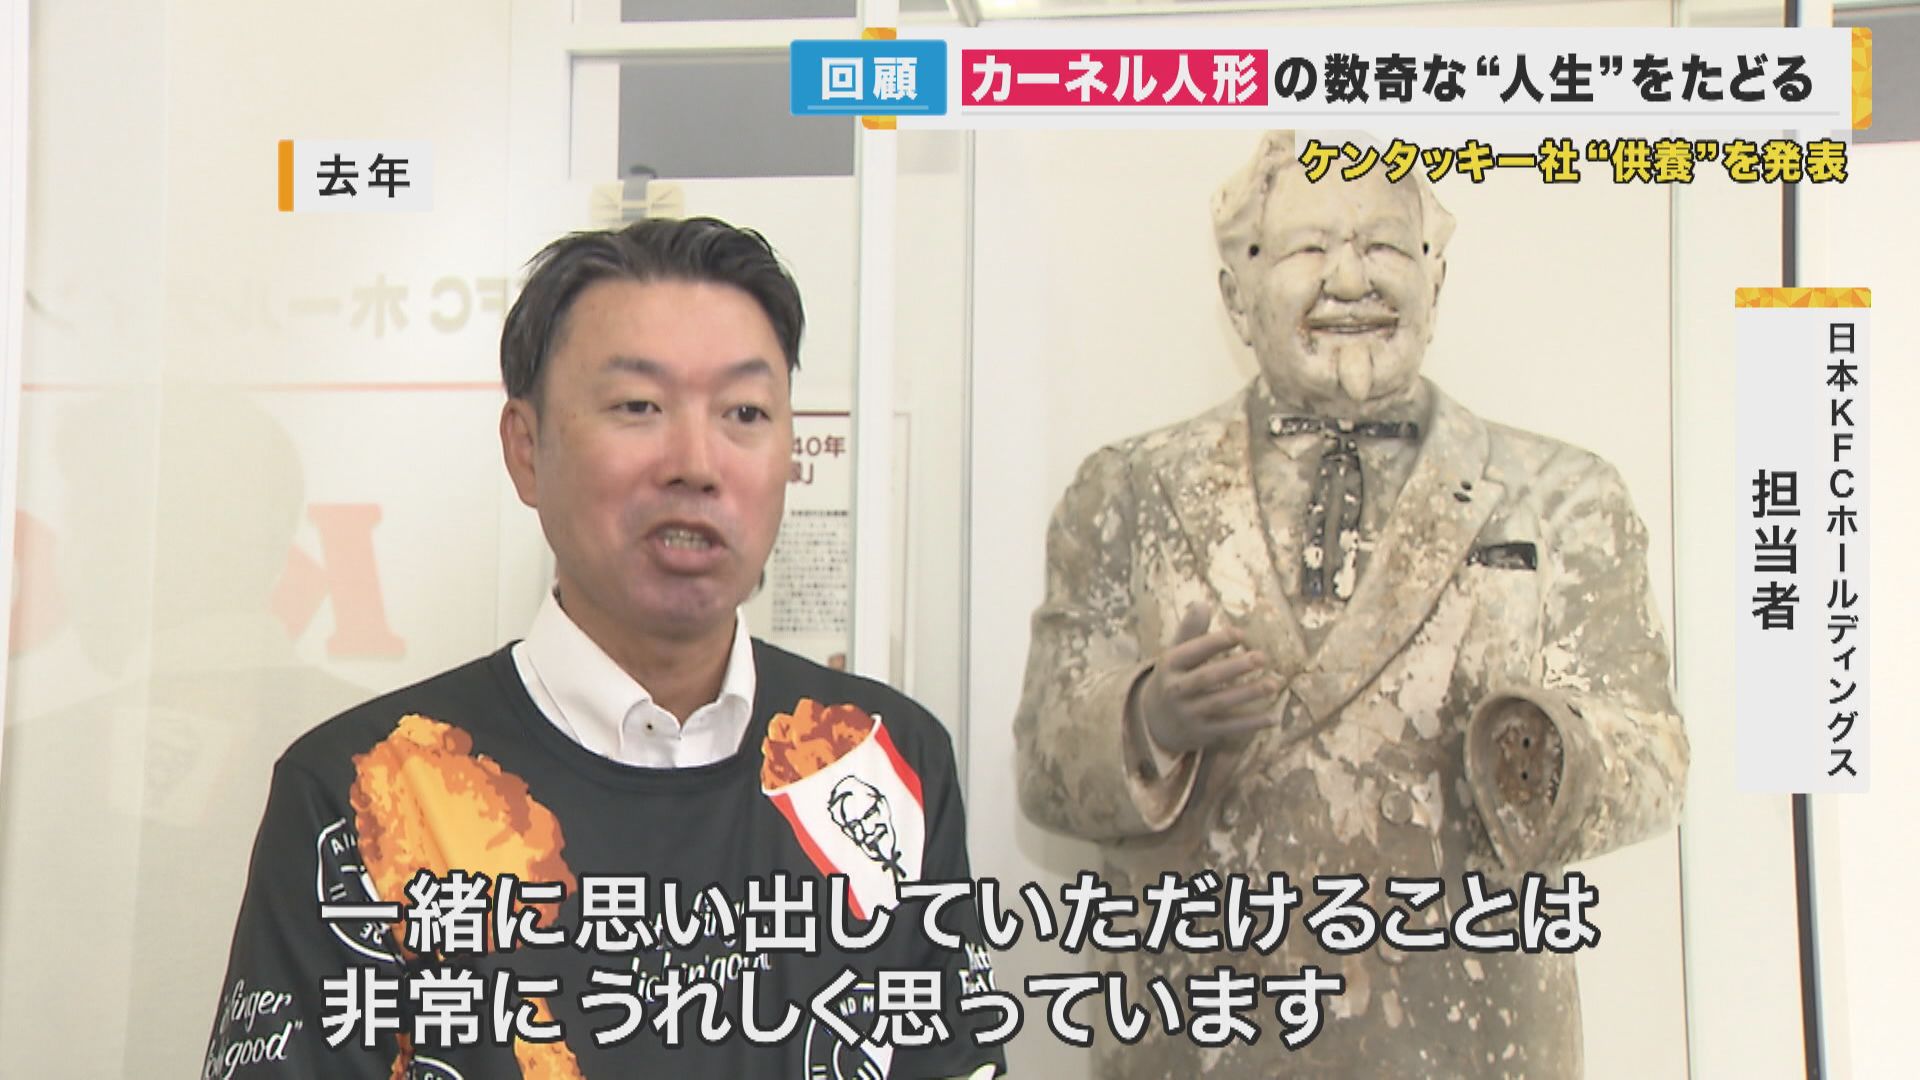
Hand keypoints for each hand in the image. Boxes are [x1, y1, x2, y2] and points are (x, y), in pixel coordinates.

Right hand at [1136, 602, 1282, 754]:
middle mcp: (1176, 689)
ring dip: (1247, 694)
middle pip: (1206, 678)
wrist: (1153, 721)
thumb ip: (1191, 630)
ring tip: (1274, 683)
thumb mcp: (1176, 653)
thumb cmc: (1175, 677)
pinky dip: (1250, 724)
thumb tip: (1202, 604)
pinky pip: (1228, 727)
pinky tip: (1272, 717)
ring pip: (1219, 703)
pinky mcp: (1200, 733)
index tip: (1240, 634)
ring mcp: (1187, 713)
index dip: (1216, 642)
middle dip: (1234, 668)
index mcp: (1170, 664)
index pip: (1193, 651)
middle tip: (1262, 657)